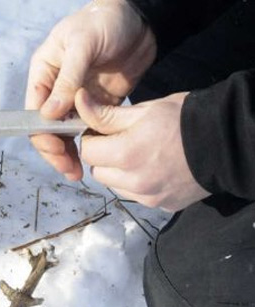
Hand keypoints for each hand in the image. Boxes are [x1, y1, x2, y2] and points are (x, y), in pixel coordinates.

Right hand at [26, 0, 156, 179]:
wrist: (143, 16)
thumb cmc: (106, 21)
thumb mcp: (83, 45)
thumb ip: (68, 80)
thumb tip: (49, 115)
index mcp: (44, 72)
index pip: (34, 110)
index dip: (41, 133)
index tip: (55, 149)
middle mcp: (57, 88)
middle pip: (48, 127)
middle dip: (55, 150)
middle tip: (69, 169)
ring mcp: (78, 97)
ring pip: (67, 132)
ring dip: (70, 152)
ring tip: (78, 173)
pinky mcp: (99, 104)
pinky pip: (89, 129)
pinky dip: (90, 144)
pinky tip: (96, 158)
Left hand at [77, 89, 209, 210]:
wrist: (229, 143)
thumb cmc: (185, 119)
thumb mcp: (144, 111)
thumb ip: (106, 114)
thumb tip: (77, 101)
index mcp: (126, 154)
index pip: (87, 152)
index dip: (92, 138)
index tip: (104, 130)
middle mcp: (134, 182)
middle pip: (98, 172)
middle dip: (103, 156)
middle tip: (121, 141)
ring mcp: (147, 197)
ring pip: (114, 186)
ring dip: (117, 172)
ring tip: (139, 155)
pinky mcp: (160, 206)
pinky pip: (134, 196)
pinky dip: (136, 184)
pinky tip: (153, 168)